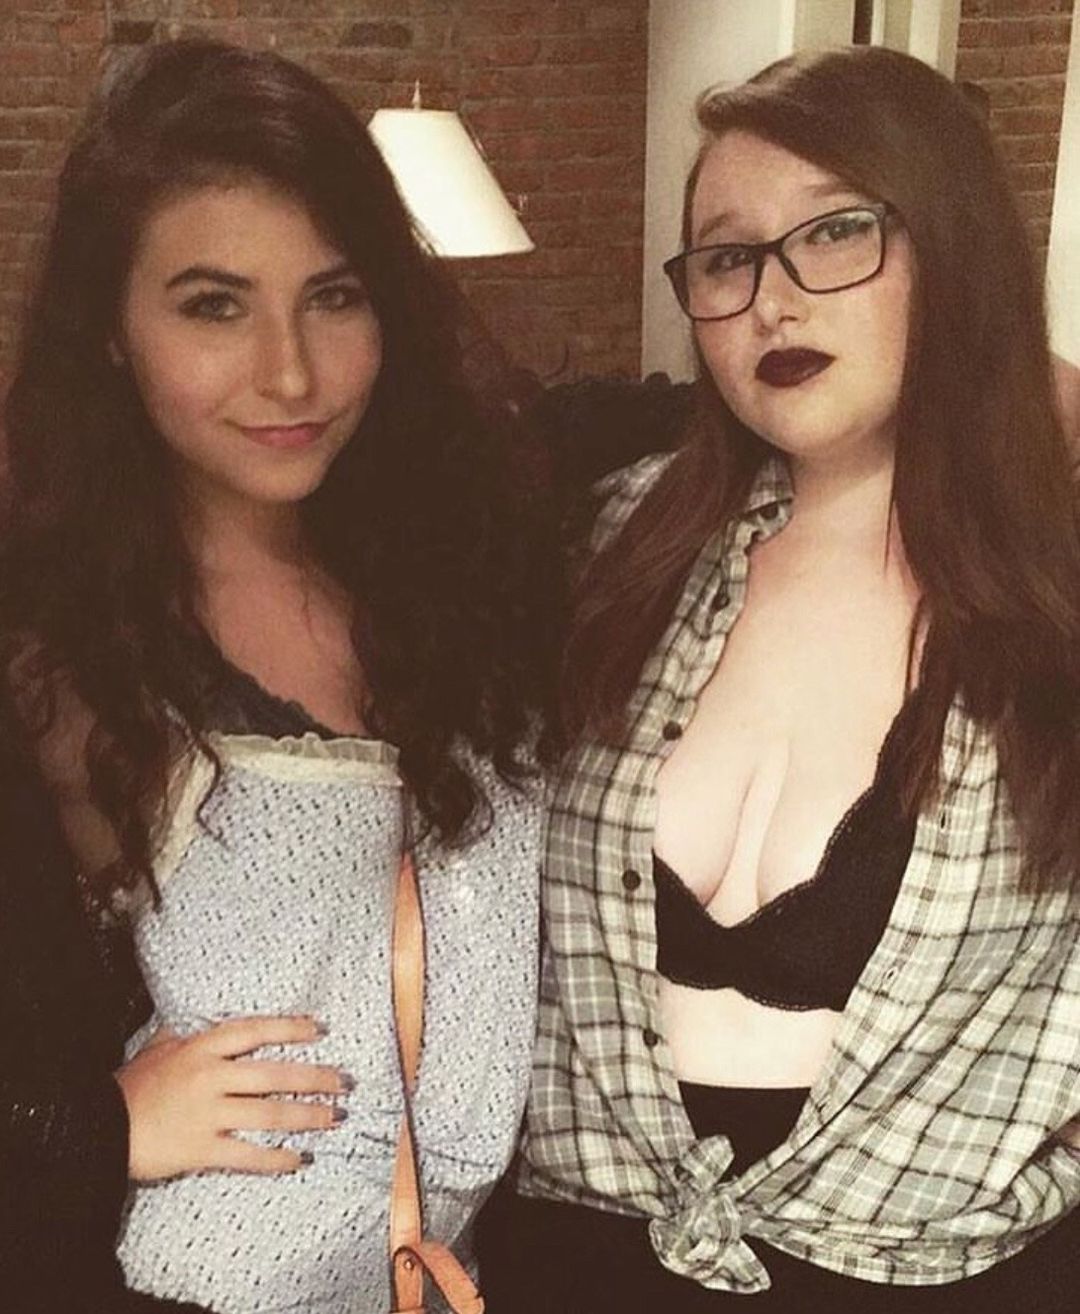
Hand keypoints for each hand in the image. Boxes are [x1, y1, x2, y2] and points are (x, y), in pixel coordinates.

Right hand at [115, 1015, 348, 1180]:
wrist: (99, 1128)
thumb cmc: (131, 1087)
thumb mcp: (158, 1048)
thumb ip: (186, 1034)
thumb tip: (201, 1020)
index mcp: (202, 1048)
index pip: (255, 1030)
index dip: (290, 1027)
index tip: (319, 1028)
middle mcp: (210, 1077)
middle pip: (275, 1074)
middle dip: (316, 1078)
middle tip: (344, 1082)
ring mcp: (208, 1114)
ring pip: (271, 1114)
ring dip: (308, 1116)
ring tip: (334, 1117)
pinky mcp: (202, 1148)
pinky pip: (249, 1155)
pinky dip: (277, 1159)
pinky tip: (299, 1160)